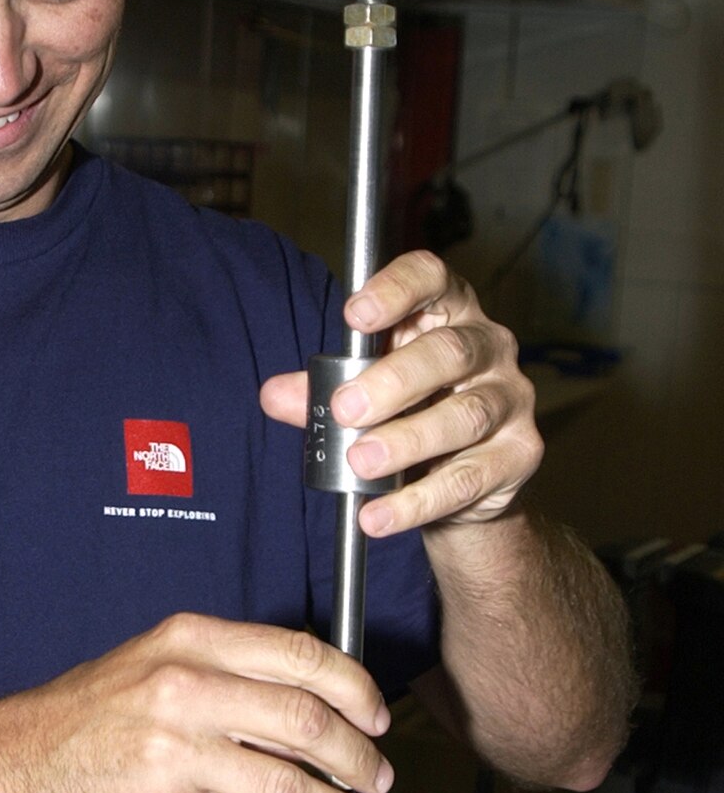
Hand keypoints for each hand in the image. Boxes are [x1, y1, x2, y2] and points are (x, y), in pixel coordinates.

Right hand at [0, 612, 391, 792]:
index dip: (355, 691)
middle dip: (358, 759)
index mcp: (192, 643)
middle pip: (306, 724)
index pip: (300, 658)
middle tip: (376, 779)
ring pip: (288, 788)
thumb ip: (232, 668)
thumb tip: (319, 699)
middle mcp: (185, 692)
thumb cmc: (95, 713)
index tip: (376, 718)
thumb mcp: (158, 659)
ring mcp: (175, 756)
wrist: (23, 763)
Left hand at [260, 250, 542, 538]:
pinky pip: (469, 478)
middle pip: (448, 352)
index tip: (353, 315)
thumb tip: (274, 395)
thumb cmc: (411, 413)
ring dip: (407, 440)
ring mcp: (510, 400)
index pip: (431, 278)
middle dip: (393, 381)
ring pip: (464, 415)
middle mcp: (488, 347)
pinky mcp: (519, 455)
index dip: (396, 289)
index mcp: (447, 313)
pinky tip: (380, 514)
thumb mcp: (363, 393)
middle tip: (346, 410)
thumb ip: (321, 391)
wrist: (464, 486)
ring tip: (362, 462)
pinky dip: (418, 501)